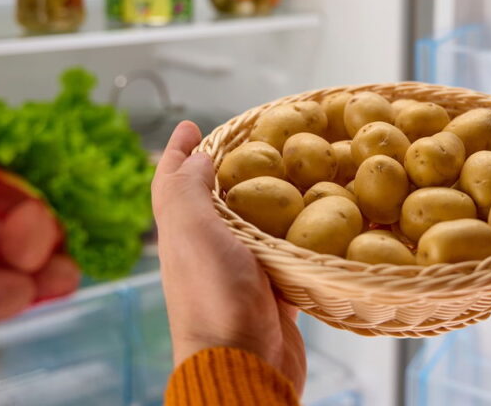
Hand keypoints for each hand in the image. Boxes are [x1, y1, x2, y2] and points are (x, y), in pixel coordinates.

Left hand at [152, 121, 306, 392]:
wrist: (245, 364)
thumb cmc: (215, 297)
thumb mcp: (192, 230)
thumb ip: (188, 189)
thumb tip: (194, 156)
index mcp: (182, 232)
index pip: (173, 180)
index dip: (177, 151)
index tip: (189, 125)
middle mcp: (207, 251)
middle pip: (212, 200)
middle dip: (225, 169)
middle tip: (250, 143)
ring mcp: (240, 274)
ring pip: (251, 227)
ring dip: (266, 201)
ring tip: (291, 173)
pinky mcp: (272, 294)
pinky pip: (285, 258)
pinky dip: (295, 239)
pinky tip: (317, 226)